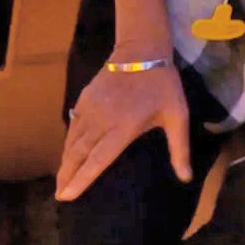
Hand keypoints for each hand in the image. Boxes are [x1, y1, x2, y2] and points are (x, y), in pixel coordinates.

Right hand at [54, 59, 190, 202]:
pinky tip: (68, 150)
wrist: (141, 49)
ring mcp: (90, 107)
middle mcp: (101, 120)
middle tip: (58, 193)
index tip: (67, 194)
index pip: (97, 159)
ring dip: (65, 159)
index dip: (81, 178)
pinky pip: (73, 124)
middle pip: (78, 152)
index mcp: (123, 128)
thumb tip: (186, 178)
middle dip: (67, 174)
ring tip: (60, 178)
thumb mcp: (177, 116)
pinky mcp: (84, 97)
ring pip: (73, 139)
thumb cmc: (163, 85)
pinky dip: (68, 140)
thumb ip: (179, 149)